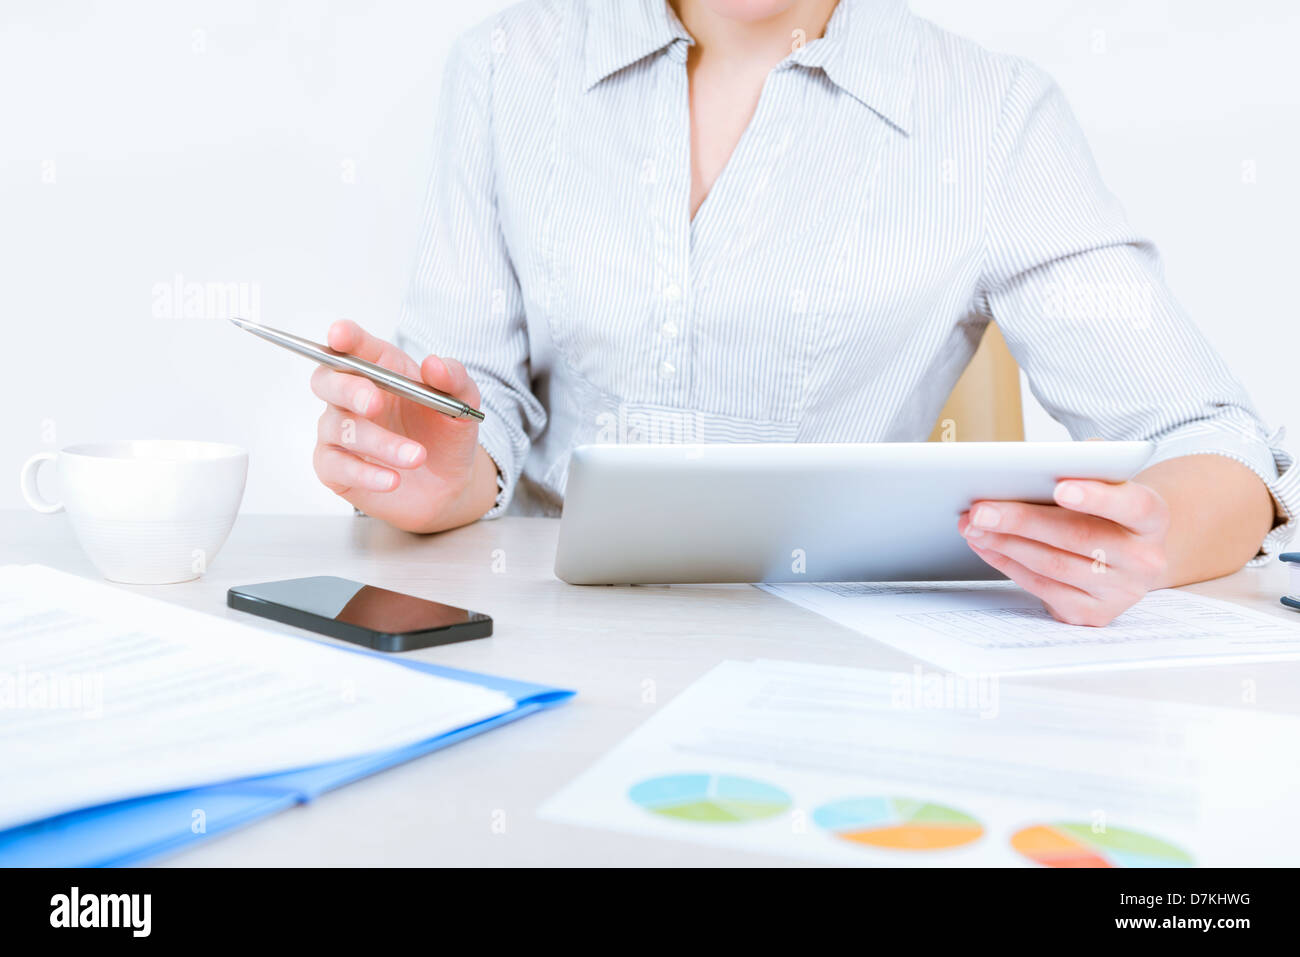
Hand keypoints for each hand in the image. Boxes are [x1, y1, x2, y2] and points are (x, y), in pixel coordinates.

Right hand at [309, 320, 496, 531]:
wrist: (448, 484)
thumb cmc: (445, 434)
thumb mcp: (462, 404)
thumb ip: (454, 380)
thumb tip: (434, 365)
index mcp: (379, 368)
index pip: (352, 344)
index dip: (343, 337)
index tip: (341, 335)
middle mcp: (350, 396)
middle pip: (327, 380)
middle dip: (349, 390)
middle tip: (375, 403)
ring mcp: (338, 430)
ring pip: (341, 429)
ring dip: (381, 443)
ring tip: (417, 457)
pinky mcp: (334, 467)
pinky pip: (337, 466)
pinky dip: (366, 474)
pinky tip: (393, 480)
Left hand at [958, 480, 1171, 625]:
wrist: (1125, 557)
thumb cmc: (1106, 512)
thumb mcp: (1108, 485)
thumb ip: (1088, 467)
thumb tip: (1053, 458)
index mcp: (1153, 518)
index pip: (1131, 505)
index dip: (1096, 496)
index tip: (1059, 487)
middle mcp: (1145, 559)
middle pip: (1079, 537)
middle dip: (1022, 521)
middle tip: (981, 509)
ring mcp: (1121, 592)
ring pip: (1054, 565)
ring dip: (1005, 544)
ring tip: (972, 525)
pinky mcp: (1093, 614)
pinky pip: (1043, 588)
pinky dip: (1007, 564)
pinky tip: (985, 546)